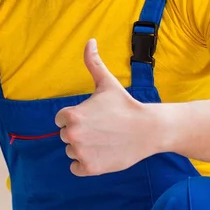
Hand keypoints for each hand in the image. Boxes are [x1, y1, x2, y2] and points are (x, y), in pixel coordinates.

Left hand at [55, 39, 154, 176]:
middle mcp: (72, 135)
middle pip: (66, 136)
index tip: (94, 116)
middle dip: (81, 132)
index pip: (61, 119)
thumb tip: (90, 41)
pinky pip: (76, 168)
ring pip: (72, 151)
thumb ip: (93, 62)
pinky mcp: (89, 168)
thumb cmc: (125, 105)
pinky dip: (86, 164)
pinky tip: (102, 153)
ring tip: (104, 140)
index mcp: (71, 115)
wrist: (148, 129)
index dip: (77, 117)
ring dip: (84, 148)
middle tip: (102, 128)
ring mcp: (80, 153)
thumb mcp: (106, 83)